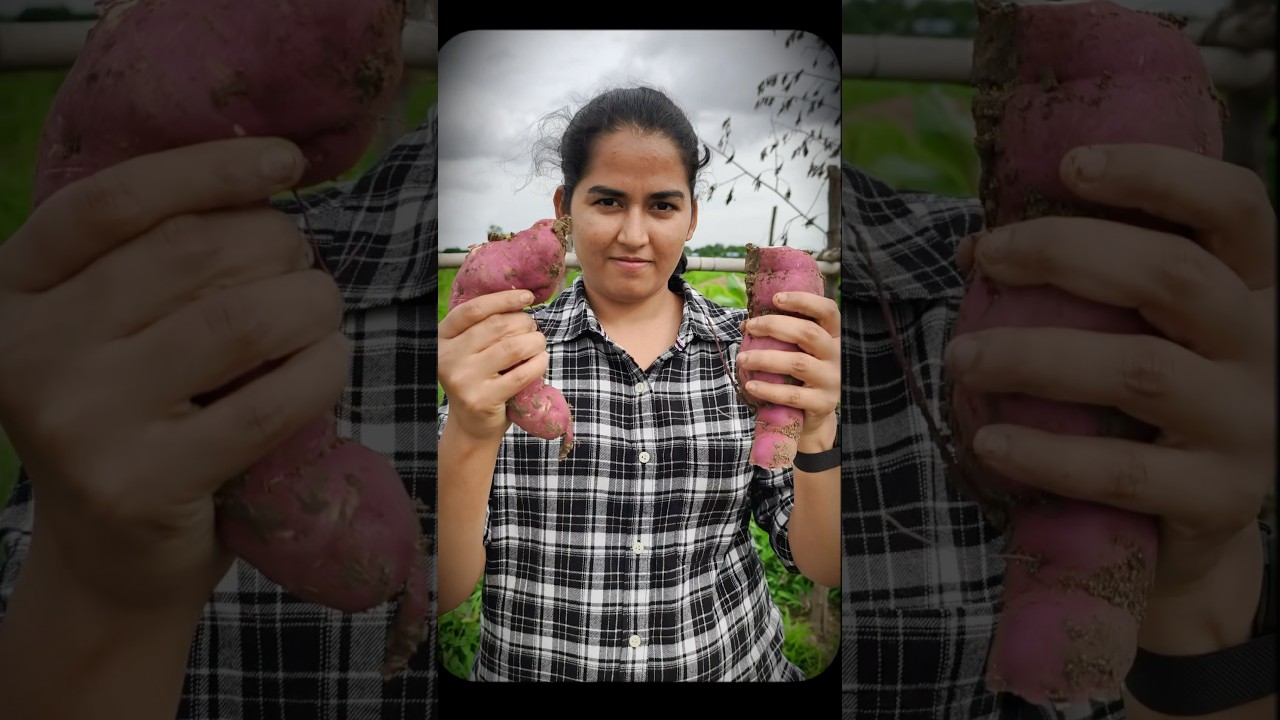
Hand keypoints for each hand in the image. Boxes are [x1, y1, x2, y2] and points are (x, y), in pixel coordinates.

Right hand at [0, 138, 348, 611]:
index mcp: (13, 291)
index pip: (114, 202)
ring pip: (240, 318)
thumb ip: (154, 261)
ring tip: (322, 311)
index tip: (284, 161)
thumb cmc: (134, 422)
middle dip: (278, 247)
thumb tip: (269, 181)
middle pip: (191, 253)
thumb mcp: (113, 331)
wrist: (111, 561)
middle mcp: (28, 348)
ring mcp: (79, 419)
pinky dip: (322, 368)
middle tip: (304, 270)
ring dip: (310, 303)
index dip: (209, 168)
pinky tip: (329, 361)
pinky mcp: (140, 481)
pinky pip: (270, 398)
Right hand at [438, 289, 548, 442]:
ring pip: (512, 347)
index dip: (503, 299)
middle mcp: (448, 357)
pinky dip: (538, 363)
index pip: (474, 310)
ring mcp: (463, 379)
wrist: (472, 425)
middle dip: (524, 323)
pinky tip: (541, 360)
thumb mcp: (471, 351)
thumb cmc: (478, 379)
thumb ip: (484, 328)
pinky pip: (521, 374)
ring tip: (539, 343)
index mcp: (443, 338)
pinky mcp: (482, 399)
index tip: (527, 297)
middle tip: (533, 329)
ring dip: (535, 341)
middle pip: (497, 326)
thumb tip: (521, 300)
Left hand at [737, 291, 840, 446]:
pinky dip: (769, 389)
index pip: (828, 311)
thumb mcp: (798, 352)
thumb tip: (746, 323)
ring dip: (765, 358)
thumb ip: (782, 336)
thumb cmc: (800, 377)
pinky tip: (750, 385)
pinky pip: (793, 395)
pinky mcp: (823, 403)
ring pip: (798, 363)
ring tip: (742, 359)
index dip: (804, 301)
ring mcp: (832, 380)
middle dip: (775, 326)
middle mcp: (837, 356)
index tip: (776, 298)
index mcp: (834, 337)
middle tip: (750, 327)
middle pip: (808, 333)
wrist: (813, 417)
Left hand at [948, 144, 1274, 612]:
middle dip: (1066, 253)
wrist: (1187, 529)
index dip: (1158, 174)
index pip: (1234, 205)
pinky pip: (1125, 472)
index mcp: (1252, 286)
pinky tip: (991, 441)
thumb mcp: (1128, 332)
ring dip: (1035, 356)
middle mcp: (1266, 346)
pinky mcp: (1222, 497)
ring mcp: (1250, 424)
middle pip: (1175, 276)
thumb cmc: (1141, 408)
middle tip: (987, 258)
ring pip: (1140, 371)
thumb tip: (975, 248)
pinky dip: (1048, 454)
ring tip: (961, 358)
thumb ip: (1076, 285)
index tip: (1071, 165)